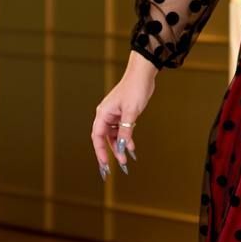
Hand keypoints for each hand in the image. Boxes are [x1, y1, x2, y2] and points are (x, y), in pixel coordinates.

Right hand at [91, 52, 156, 179]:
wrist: (143, 74)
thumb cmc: (135, 89)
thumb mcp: (132, 112)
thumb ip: (126, 130)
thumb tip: (123, 147)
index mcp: (103, 114)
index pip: (97, 137)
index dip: (100, 151)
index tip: (104, 164)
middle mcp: (106, 115)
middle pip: (105, 138)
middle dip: (111, 152)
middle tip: (117, 166)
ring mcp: (114, 115)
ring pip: (114, 136)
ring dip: (120, 147)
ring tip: (126, 160)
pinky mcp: (123, 114)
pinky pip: (122, 130)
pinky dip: (127, 139)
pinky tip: (132, 148)